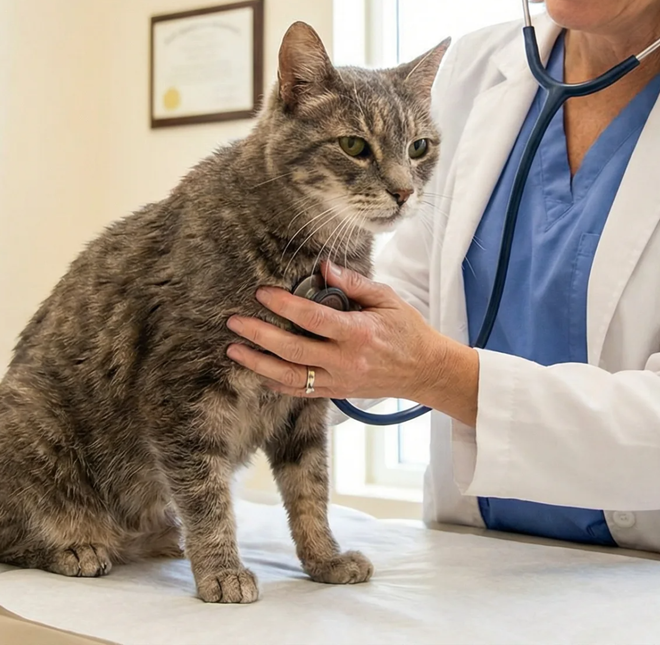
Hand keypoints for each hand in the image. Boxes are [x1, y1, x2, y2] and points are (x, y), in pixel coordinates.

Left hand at [226, 262, 474, 420]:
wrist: (426, 371)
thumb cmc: (408, 331)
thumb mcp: (386, 298)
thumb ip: (353, 282)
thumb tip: (323, 267)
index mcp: (357, 333)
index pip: (312, 318)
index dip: (283, 305)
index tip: (261, 293)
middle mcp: (345, 361)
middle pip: (292, 350)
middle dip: (259, 336)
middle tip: (234, 322)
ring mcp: (339, 381)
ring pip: (289, 376)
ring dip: (258, 364)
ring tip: (234, 350)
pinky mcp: (336, 393)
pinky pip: (300, 391)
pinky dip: (276, 383)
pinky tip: (258, 372)